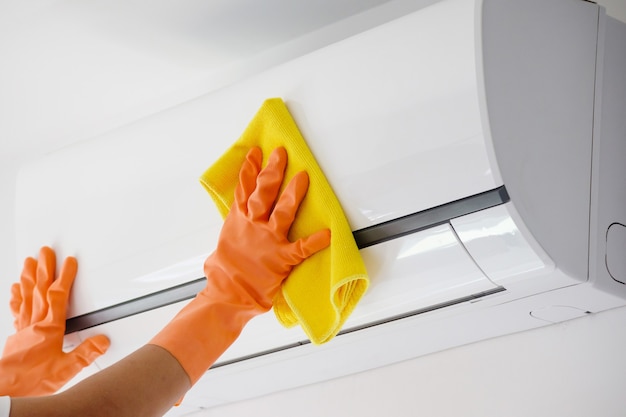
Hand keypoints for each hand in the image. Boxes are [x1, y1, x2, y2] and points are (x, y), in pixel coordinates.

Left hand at [0, 247, 109, 395]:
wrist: (6, 391)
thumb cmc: (30, 381)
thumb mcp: (66, 369)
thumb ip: (86, 353)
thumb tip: (102, 341)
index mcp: (49, 328)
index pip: (58, 296)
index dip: (64, 277)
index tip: (68, 262)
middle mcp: (35, 324)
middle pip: (39, 290)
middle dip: (43, 269)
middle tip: (44, 252)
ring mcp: (23, 329)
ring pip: (26, 297)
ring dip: (28, 278)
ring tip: (28, 263)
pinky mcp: (16, 337)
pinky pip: (17, 311)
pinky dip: (17, 298)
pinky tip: (16, 291)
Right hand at [207, 146, 330, 308]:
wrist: (228, 295)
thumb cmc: (224, 274)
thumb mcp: (224, 244)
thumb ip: (233, 229)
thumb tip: (235, 224)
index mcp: (238, 221)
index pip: (244, 189)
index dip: (249, 169)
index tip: (256, 152)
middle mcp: (252, 226)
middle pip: (263, 192)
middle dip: (273, 171)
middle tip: (281, 154)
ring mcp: (267, 240)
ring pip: (282, 211)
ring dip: (293, 193)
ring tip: (303, 177)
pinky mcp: (281, 258)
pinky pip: (302, 247)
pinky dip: (315, 241)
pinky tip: (328, 233)